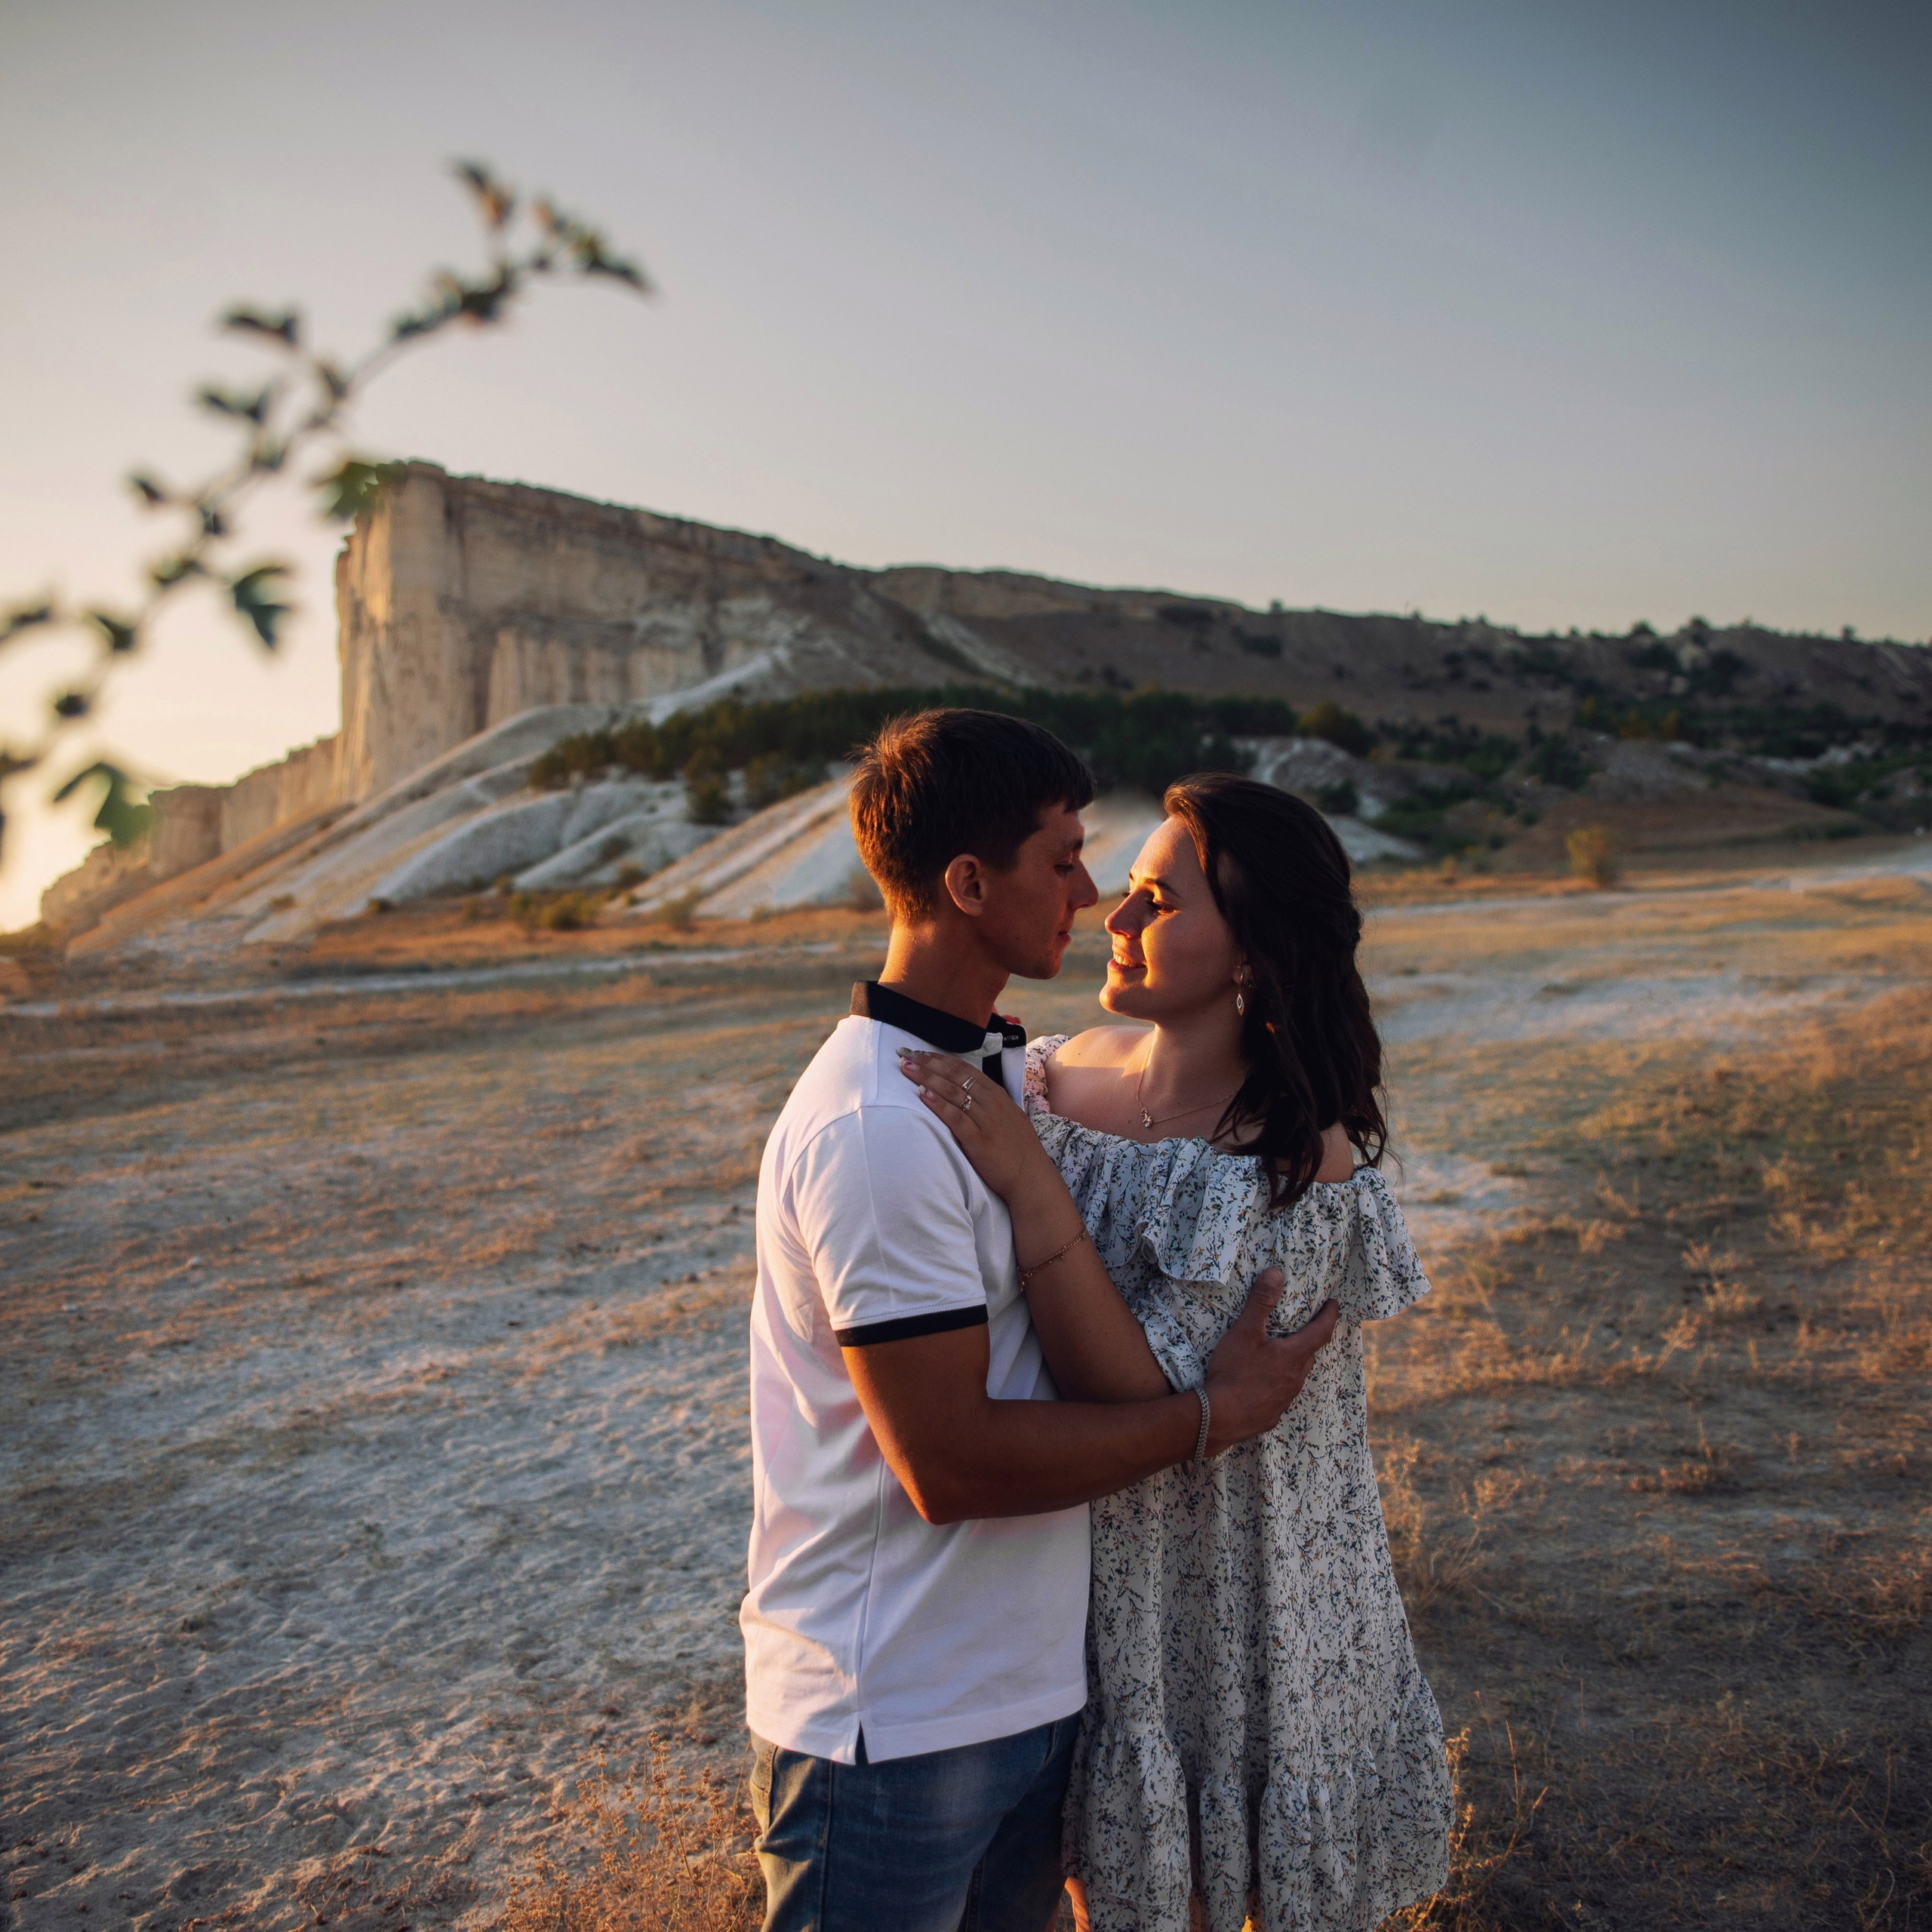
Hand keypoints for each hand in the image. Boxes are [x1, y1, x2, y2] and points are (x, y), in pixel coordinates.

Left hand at [896, 1050, 1052, 1204]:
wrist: (1031, 1177)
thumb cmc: (1017, 1150)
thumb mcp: (1007, 1117)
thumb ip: (988, 1103)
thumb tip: (966, 1094)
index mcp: (997, 1094)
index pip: (965, 1069)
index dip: (940, 1059)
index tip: (920, 1052)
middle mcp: (992, 1102)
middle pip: (956, 1075)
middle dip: (929, 1063)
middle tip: (906, 1055)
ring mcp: (986, 1120)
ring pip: (953, 1092)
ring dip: (927, 1078)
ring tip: (907, 1069)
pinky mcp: (979, 1140)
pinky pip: (956, 1117)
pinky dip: (938, 1104)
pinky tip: (923, 1095)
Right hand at [1200, 1271, 1338, 1453]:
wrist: (1219, 1419)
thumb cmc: (1235, 1372)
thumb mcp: (1245, 1332)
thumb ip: (1261, 1302)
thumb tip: (1277, 1273)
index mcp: (1294, 1356)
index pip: (1321, 1331)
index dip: (1330, 1315)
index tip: (1334, 1304)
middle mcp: (1295, 1378)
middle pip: (1310, 1354)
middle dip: (1311, 1338)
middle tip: (1306, 1325)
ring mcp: (1285, 1399)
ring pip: (1297, 1375)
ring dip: (1294, 1362)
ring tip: (1283, 1352)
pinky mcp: (1271, 1415)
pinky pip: (1282, 1394)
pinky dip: (1279, 1382)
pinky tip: (1264, 1382)